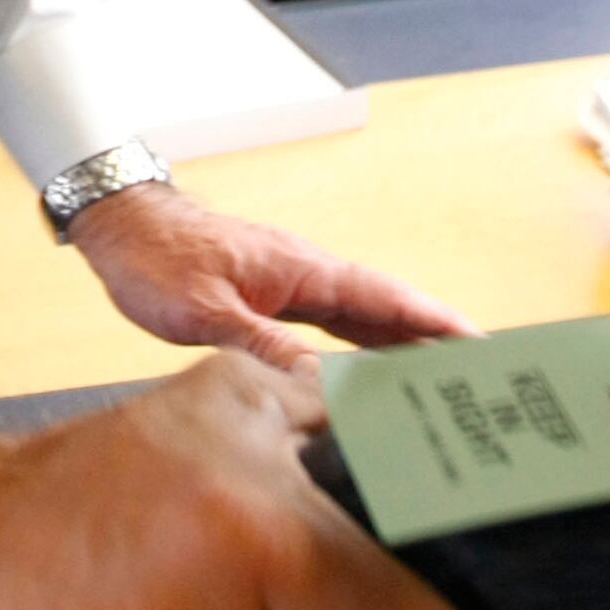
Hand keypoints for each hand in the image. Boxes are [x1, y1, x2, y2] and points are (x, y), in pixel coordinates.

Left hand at [72, 180, 471, 364]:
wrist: (122, 224)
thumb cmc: (157, 259)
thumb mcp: (205, 312)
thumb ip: (264, 346)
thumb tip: (320, 384)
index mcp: (305, 270)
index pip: (389, 300)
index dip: (439, 326)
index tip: (487, 349)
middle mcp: (310, 274)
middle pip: (390, 311)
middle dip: (438, 342)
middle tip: (487, 379)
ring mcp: (295, 283)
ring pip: (366, 319)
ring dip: (406, 347)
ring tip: (448, 384)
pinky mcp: (276, 295)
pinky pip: (336, 323)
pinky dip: (365, 347)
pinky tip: (377, 374)